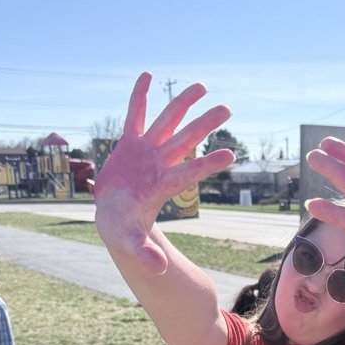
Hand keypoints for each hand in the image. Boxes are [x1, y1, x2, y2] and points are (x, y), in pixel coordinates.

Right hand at [94, 73, 234, 272]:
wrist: (114, 218)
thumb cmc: (123, 230)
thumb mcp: (130, 241)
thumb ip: (145, 251)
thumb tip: (159, 269)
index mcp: (162, 186)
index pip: (189, 172)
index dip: (207, 163)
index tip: (231, 154)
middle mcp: (159, 164)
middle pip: (186, 139)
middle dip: (205, 124)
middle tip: (228, 109)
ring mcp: (146, 151)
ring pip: (168, 122)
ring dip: (183, 104)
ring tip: (202, 86)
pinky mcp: (129, 144)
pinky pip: (134, 115)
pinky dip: (140, 96)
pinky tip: (147, 75)